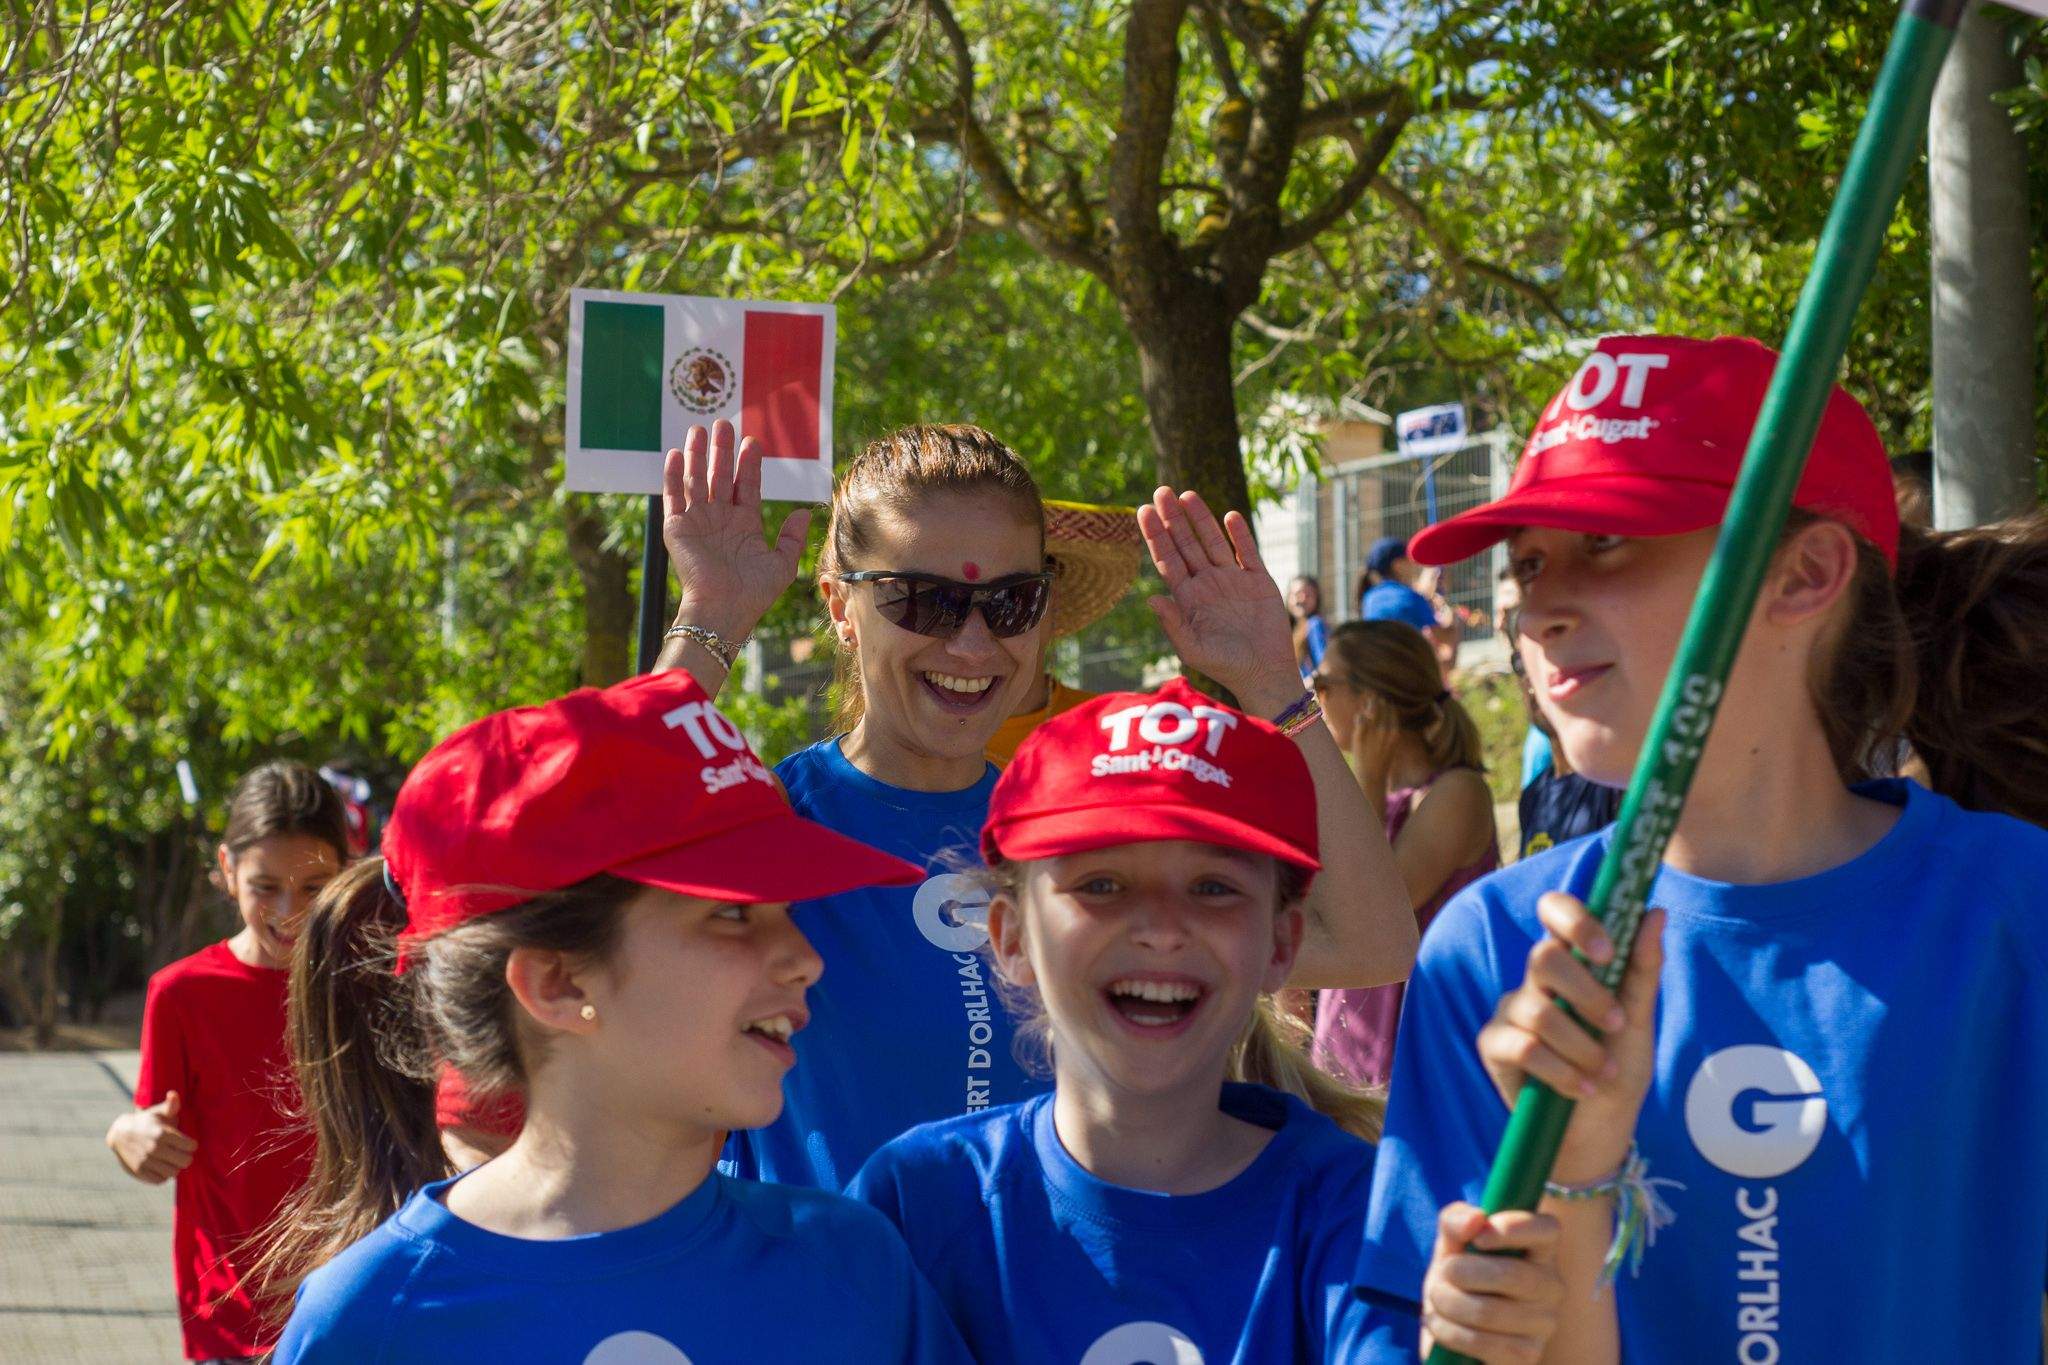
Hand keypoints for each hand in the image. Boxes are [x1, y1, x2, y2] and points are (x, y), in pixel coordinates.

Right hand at [107, 1092, 196, 1183]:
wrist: (120, 1134)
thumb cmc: (147, 1121)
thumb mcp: (158, 1112)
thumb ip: (171, 1105)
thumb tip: (174, 1094)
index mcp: (162, 1133)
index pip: (190, 1146)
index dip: (192, 1145)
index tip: (188, 1143)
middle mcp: (154, 1148)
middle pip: (184, 1161)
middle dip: (186, 1157)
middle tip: (182, 1153)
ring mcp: (146, 1161)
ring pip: (173, 1172)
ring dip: (175, 1167)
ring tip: (173, 1160)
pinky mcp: (139, 1171)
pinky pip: (160, 1180)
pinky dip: (164, 1176)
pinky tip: (162, 1167)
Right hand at [662, 421, 811, 639]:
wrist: (723, 610)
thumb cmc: (753, 593)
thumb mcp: (782, 564)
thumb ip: (793, 537)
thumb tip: (805, 511)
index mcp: (744, 525)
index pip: (746, 485)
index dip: (748, 463)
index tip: (752, 440)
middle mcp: (720, 520)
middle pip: (720, 476)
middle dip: (722, 450)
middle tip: (724, 423)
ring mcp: (698, 522)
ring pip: (696, 480)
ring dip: (697, 454)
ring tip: (699, 428)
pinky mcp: (677, 528)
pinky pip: (673, 497)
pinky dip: (673, 475)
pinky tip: (676, 453)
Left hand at [1136, 487, 1296, 713]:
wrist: (1263, 672)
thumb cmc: (1224, 666)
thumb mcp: (1192, 649)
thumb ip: (1173, 624)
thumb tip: (1151, 599)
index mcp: (1187, 598)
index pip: (1167, 560)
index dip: (1155, 536)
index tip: (1143, 511)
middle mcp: (1206, 583)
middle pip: (1186, 544)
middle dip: (1172, 519)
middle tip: (1160, 491)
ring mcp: (1232, 580)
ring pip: (1213, 542)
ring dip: (1201, 519)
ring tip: (1187, 495)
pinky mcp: (1257, 580)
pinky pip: (1246, 552)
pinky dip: (1239, 535)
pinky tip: (1229, 517)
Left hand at [1348, 695, 1403, 777]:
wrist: (1371, 776)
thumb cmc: (1382, 764)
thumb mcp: (1391, 748)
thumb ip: (1391, 735)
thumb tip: (1391, 724)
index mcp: (1394, 734)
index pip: (1392, 715)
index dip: (1389, 707)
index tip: (1387, 702)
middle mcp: (1384, 731)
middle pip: (1382, 711)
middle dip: (1379, 702)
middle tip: (1376, 696)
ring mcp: (1372, 733)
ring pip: (1371, 712)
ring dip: (1370, 705)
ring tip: (1370, 699)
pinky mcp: (1359, 735)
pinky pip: (1360, 720)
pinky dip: (1360, 716)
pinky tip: (1360, 714)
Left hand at [1419, 1203, 1563, 1363]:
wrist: (1450, 1325)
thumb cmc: (1457, 1275)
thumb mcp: (1450, 1242)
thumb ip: (1456, 1220)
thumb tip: (1475, 1220)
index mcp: (1540, 1248)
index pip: (1547, 1228)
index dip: (1513, 1229)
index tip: (1479, 1238)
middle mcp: (1551, 1284)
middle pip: (1511, 1275)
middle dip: (1461, 1272)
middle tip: (1442, 1273)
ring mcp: (1544, 1323)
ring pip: (1489, 1311)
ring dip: (1447, 1302)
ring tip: (1438, 1298)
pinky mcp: (1528, 1355)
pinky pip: (1482, 1342)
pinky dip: (1449, 1331)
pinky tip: (1442, 1324)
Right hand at [1478, 898, 1664, 1182]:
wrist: (1598, 1131)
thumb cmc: (1617, 1070)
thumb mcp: (1639, 1021)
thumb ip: (1642, 968)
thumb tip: (1655, 912)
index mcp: (1571, 962)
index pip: (1554, 911)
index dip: (1575, 920)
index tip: (1607, 952)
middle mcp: (1535, 981)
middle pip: (1543, 957)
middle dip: (1587, 994)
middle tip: (1616, 1024)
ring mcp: (1510, 1012)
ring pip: (1538, 1010)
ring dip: (1580, 1045)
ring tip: (1602, 1073)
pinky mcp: (1494, 1046)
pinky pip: (1522, 1047)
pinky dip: (1560, 1072)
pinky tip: (1580, 1089)